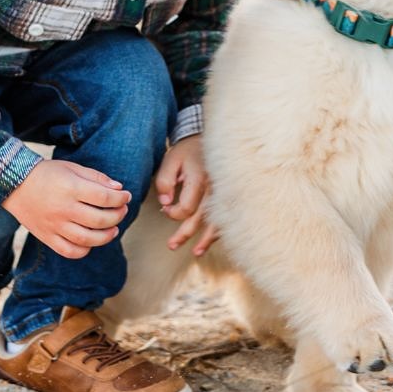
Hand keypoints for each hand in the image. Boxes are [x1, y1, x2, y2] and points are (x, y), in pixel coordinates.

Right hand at [1, 159, 129, 258]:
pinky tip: (91, 242)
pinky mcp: (47, 237)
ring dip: (106, 236)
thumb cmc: (47, 174)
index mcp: (70, 188)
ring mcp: (54, 225)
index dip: (120, 198)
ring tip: (114, 229)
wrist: (15, 184)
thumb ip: (96, 177)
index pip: (104, 197)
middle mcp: (63, 208)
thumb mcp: (72, 167)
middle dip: (117, 215)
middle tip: (122, 211)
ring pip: (87, 239)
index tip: (126, 196)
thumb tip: (119, 189)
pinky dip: (84, 250)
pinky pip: (69, 251)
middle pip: (99, 219)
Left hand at [155, 135, 218, 255]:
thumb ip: (164, 181)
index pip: (186, 208)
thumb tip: (165, 203)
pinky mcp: (228, 195)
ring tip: (196, 252)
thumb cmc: (188, 150)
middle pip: (201, 219)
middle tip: (171, 245)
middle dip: (185, 234)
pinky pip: (225, 216)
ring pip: (216, 221)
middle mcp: (214, 188)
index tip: (165, 209)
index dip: (173, 213)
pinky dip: (218, 230)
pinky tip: (210, 240)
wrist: (209, 139)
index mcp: (199, 179)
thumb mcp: (171, 160)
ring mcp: (224, 193)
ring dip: (206, 239)